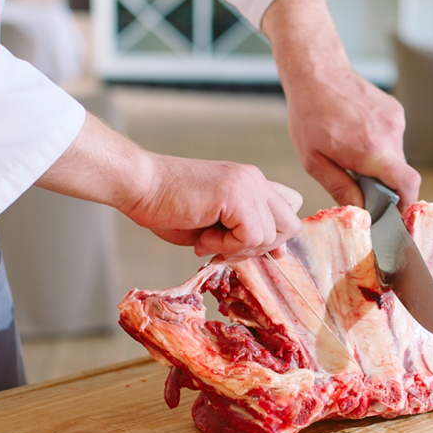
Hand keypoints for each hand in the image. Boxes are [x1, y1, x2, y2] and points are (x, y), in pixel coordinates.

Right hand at [131, 155, 302, 257]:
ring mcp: (248, 185)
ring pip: (271, 236)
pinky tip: (202, 238)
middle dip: (261, 247)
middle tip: (226, 246)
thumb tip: (280, 253)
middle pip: (290, 225)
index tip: (245, 245)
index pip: (290, 205)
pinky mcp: (236, 195)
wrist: (142, 187)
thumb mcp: (216, 221)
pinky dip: (226, 246)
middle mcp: (255, 180)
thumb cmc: (169, 206)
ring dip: (237, 248)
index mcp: (252, 182)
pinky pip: (251, 236)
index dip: (275, 233)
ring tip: (206, 240)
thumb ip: (246, 230)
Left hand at [262, 0, 420, 209]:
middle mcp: (390, 133)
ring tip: (350, 151)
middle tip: (356, 180)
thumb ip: (340, 188)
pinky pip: (392, 138)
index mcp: (372, 150)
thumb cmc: (309, 116)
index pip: (408, 184)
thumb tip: (360, 209)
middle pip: (399, 173)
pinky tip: (356, 135)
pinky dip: (378, 145)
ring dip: (378, 162)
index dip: (406, 203)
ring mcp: (396, 119)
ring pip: (395, 156)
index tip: (394, 213)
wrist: (317, 73)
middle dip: (382, 183)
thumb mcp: (314, 161)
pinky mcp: (396, 111)